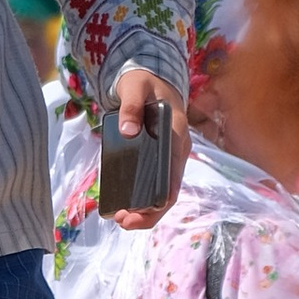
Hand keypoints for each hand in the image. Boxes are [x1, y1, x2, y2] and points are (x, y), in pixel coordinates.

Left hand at [109, 64, 188, 227]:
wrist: (153, 78)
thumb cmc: (144, 83)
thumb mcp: (135, 87)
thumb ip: (131, 106)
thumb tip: (127, 131)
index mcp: (177, 135)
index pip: (173, 177)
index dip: (157, 201)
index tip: (134, 213)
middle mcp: (177, 150)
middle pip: (169, 192)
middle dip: (148, 213)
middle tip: (121, 221)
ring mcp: (170, 156)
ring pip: (163, 191)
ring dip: (145, 209)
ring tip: (120, 218)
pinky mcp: (160, 158)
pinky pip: (155, 183)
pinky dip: (142, 197)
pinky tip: (124, 204)